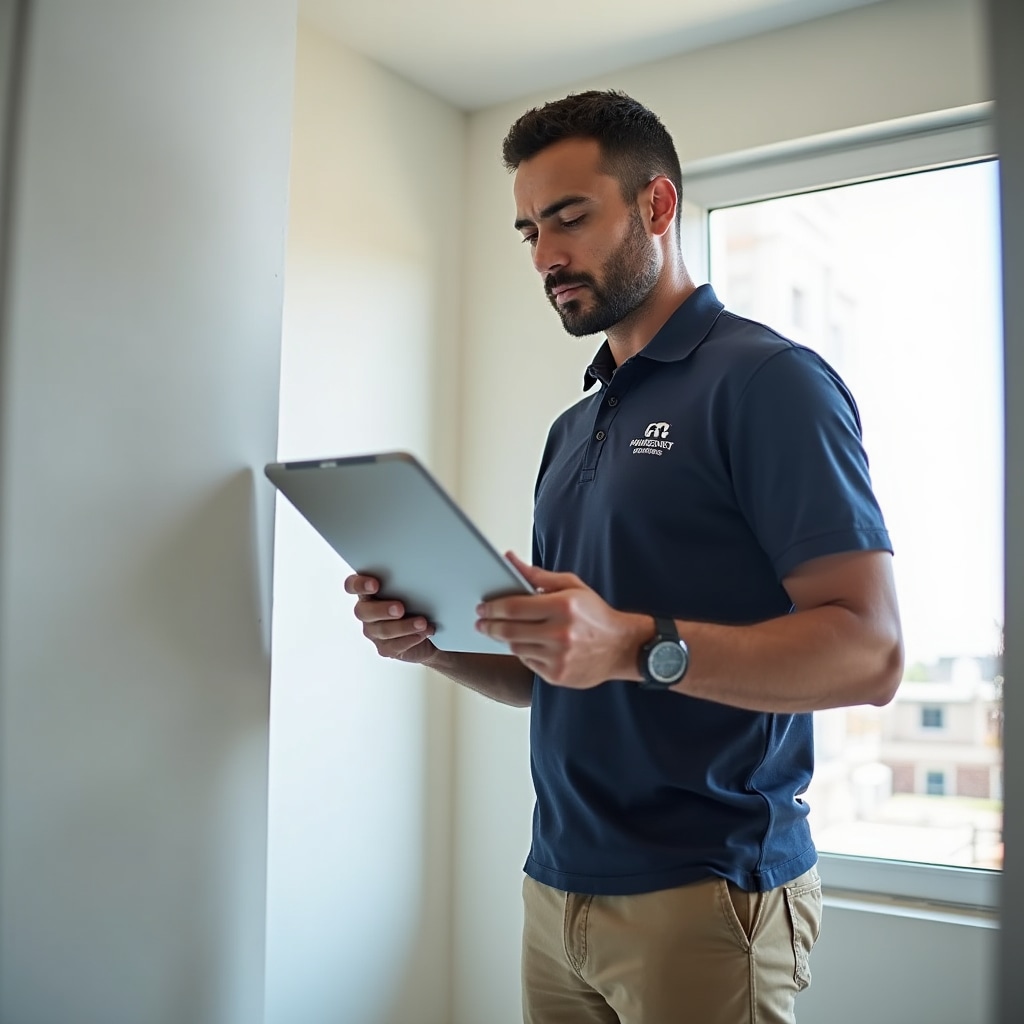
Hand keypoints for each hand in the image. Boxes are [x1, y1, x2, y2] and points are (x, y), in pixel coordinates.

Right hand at [344, 573, 437, 664]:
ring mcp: (374, 631)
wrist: (428, 628)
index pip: (352, 585)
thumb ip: (405, 582)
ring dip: (404, 626)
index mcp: (368, 592)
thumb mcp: (412, 588)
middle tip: (400, 608)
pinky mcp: (385, 648)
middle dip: (382, 610)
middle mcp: (367, 611)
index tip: (375, 584)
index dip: (359, 585)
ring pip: (382, 630)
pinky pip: (394, 646)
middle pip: (363, 611)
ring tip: (422, 623)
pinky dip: (410, 639)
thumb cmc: (416, 603)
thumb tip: (416, 576)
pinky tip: (422, 633)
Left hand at [475, 552, 649, 687]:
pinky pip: (528, 663)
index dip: (493, 607)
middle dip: (489, 625)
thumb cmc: (595, 614)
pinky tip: (526, 644)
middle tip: (481, 622)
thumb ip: (538, 575)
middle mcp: (560, 634)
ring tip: (501, 631)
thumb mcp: (572, 586)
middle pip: (509, 631)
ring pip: (516, 648)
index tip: (482, 607)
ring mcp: (559, 657)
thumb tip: (510, 560)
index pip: (514, 607)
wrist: (623, 647)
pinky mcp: (558, 675)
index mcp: (563, 607)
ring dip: (505, 639)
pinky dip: (523, 653)